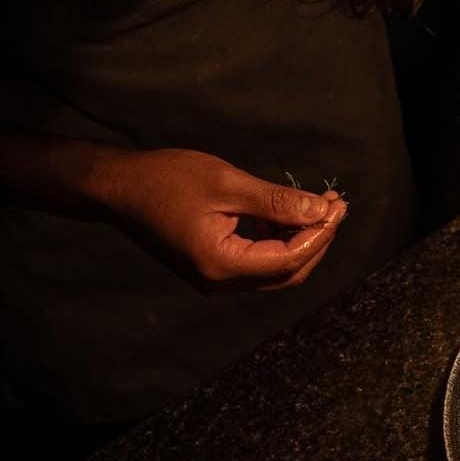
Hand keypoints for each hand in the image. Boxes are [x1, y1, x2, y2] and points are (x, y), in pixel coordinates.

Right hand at [107, 149, 347, 289]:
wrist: (119, 187)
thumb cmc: (167, 179)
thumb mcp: (227, 184)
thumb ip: (276, 202)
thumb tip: (321, 211)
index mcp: (222, 264)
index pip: (289, 260)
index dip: (320, 234)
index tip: (338, 205)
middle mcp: (220, 281)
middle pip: (287, 273)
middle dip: (316, 239)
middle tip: (335, 205)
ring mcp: (215, 277)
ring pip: (275, 269)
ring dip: (301, 239)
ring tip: (320, 204)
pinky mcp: (212, 266)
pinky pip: (257, 260)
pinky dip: (279, 239)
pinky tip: (290, 212)